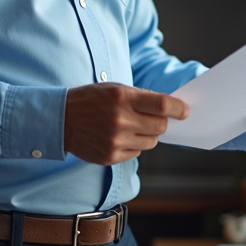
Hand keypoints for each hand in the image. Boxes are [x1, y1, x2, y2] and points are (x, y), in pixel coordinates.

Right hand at [64, 83, 189, 164]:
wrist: (61, 120)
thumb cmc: (91, 100)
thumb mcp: (115, 88)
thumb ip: (141, 96)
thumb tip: (168, 106)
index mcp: (122, 98)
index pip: (161, 105)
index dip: (178, 108)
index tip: (185, 111)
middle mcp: (120, 120)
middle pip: (160, 126)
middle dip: (161, 122)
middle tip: (152, 118)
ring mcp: (115, 141)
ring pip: (151, 142)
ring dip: (147, 135)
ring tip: (131, 126)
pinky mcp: (110, 156)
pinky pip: (136, 153)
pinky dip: (133, 145)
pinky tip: (119, 136)